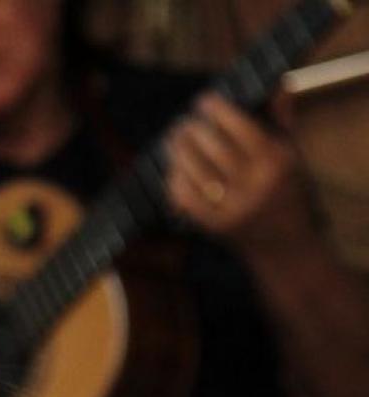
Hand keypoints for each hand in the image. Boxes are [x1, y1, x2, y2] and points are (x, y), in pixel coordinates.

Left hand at [164, 93, 314, 252]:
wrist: (285, 244)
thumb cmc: (287, 189)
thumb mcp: (291, 154)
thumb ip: (282, 120)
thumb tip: (276, 84)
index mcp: (276, 161)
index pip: (242, 129)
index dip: (219, 111)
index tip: (203, 100)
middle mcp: (256, 184)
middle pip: (215, 151)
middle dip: (193, 133)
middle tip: (181, 124)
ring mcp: (235, 207)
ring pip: (197, 175)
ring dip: (179, 155)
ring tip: (172, 142)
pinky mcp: (218, 226)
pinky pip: (188, 201)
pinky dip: (176, 183)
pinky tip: (172, 171)